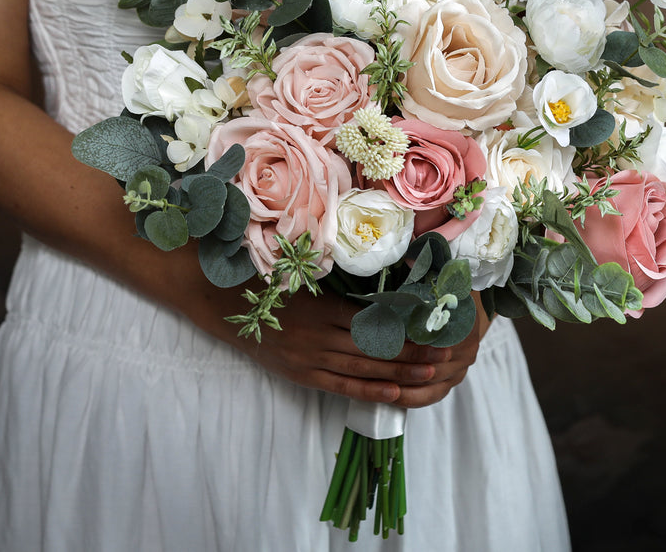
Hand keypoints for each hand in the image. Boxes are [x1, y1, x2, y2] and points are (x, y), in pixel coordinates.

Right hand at [182, 276, 488, 407]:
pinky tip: (393, 393)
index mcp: (323, 307)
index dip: (405, 323)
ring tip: (430, 373)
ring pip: (363, 369)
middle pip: (375, 347)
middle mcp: (319, 337)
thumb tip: (377, 274)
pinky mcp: (302, 375)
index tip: (432, 322)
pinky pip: (341, 386)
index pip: (373, 319)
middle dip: (411, 351)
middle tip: (444, 351)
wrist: (221, 304)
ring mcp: (310, 359)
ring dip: (398, 372)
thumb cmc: (266, 281)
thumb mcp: (302, 273)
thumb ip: (337, 280)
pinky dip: (368, 391)